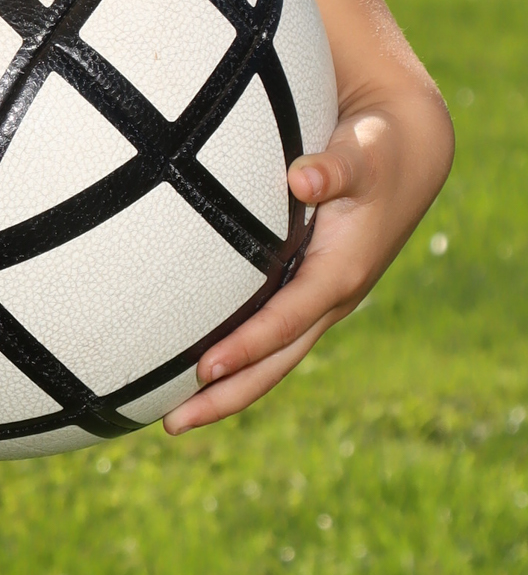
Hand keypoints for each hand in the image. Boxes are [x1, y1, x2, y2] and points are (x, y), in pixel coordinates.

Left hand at [162, 79, 453, 433]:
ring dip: (224, 392)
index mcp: (341, 274)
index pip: (286, 320)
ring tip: (170, 419)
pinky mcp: (304, 294)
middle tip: (173, 424)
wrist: (405, 159)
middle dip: (227, 396)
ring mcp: (316, 302)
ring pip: (269, 359)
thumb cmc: (375, 151)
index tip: (204, 369)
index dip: (247, 346)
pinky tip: (186, 375)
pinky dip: (234, 363)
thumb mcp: (363, 154)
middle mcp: (329, 299)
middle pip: (275, 362)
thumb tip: (304, 177)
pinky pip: (266, 339)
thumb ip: (334, 167)